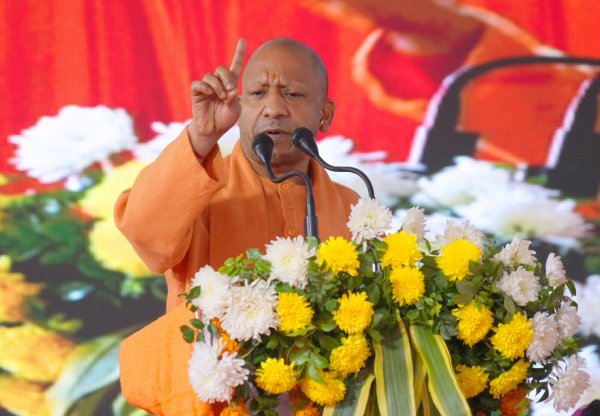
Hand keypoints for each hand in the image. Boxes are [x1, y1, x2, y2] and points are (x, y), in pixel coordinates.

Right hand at [187, 39, 246, 155]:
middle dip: (227, 78)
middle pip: (221, 69)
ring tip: (221, 97)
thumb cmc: (225, 119)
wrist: (213, 130)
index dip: (239, 53)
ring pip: (210, 76)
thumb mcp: (235, 110)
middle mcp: (218, 82)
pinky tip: (208, 94)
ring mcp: (207, 87)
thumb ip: (234, 100)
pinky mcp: (196, 93)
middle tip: (230, 90)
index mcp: (230, 84)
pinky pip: (198, 84)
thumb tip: (231, 90)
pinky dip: (204, 88)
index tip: (242, 40)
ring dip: (217, 86)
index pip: (235, 66)